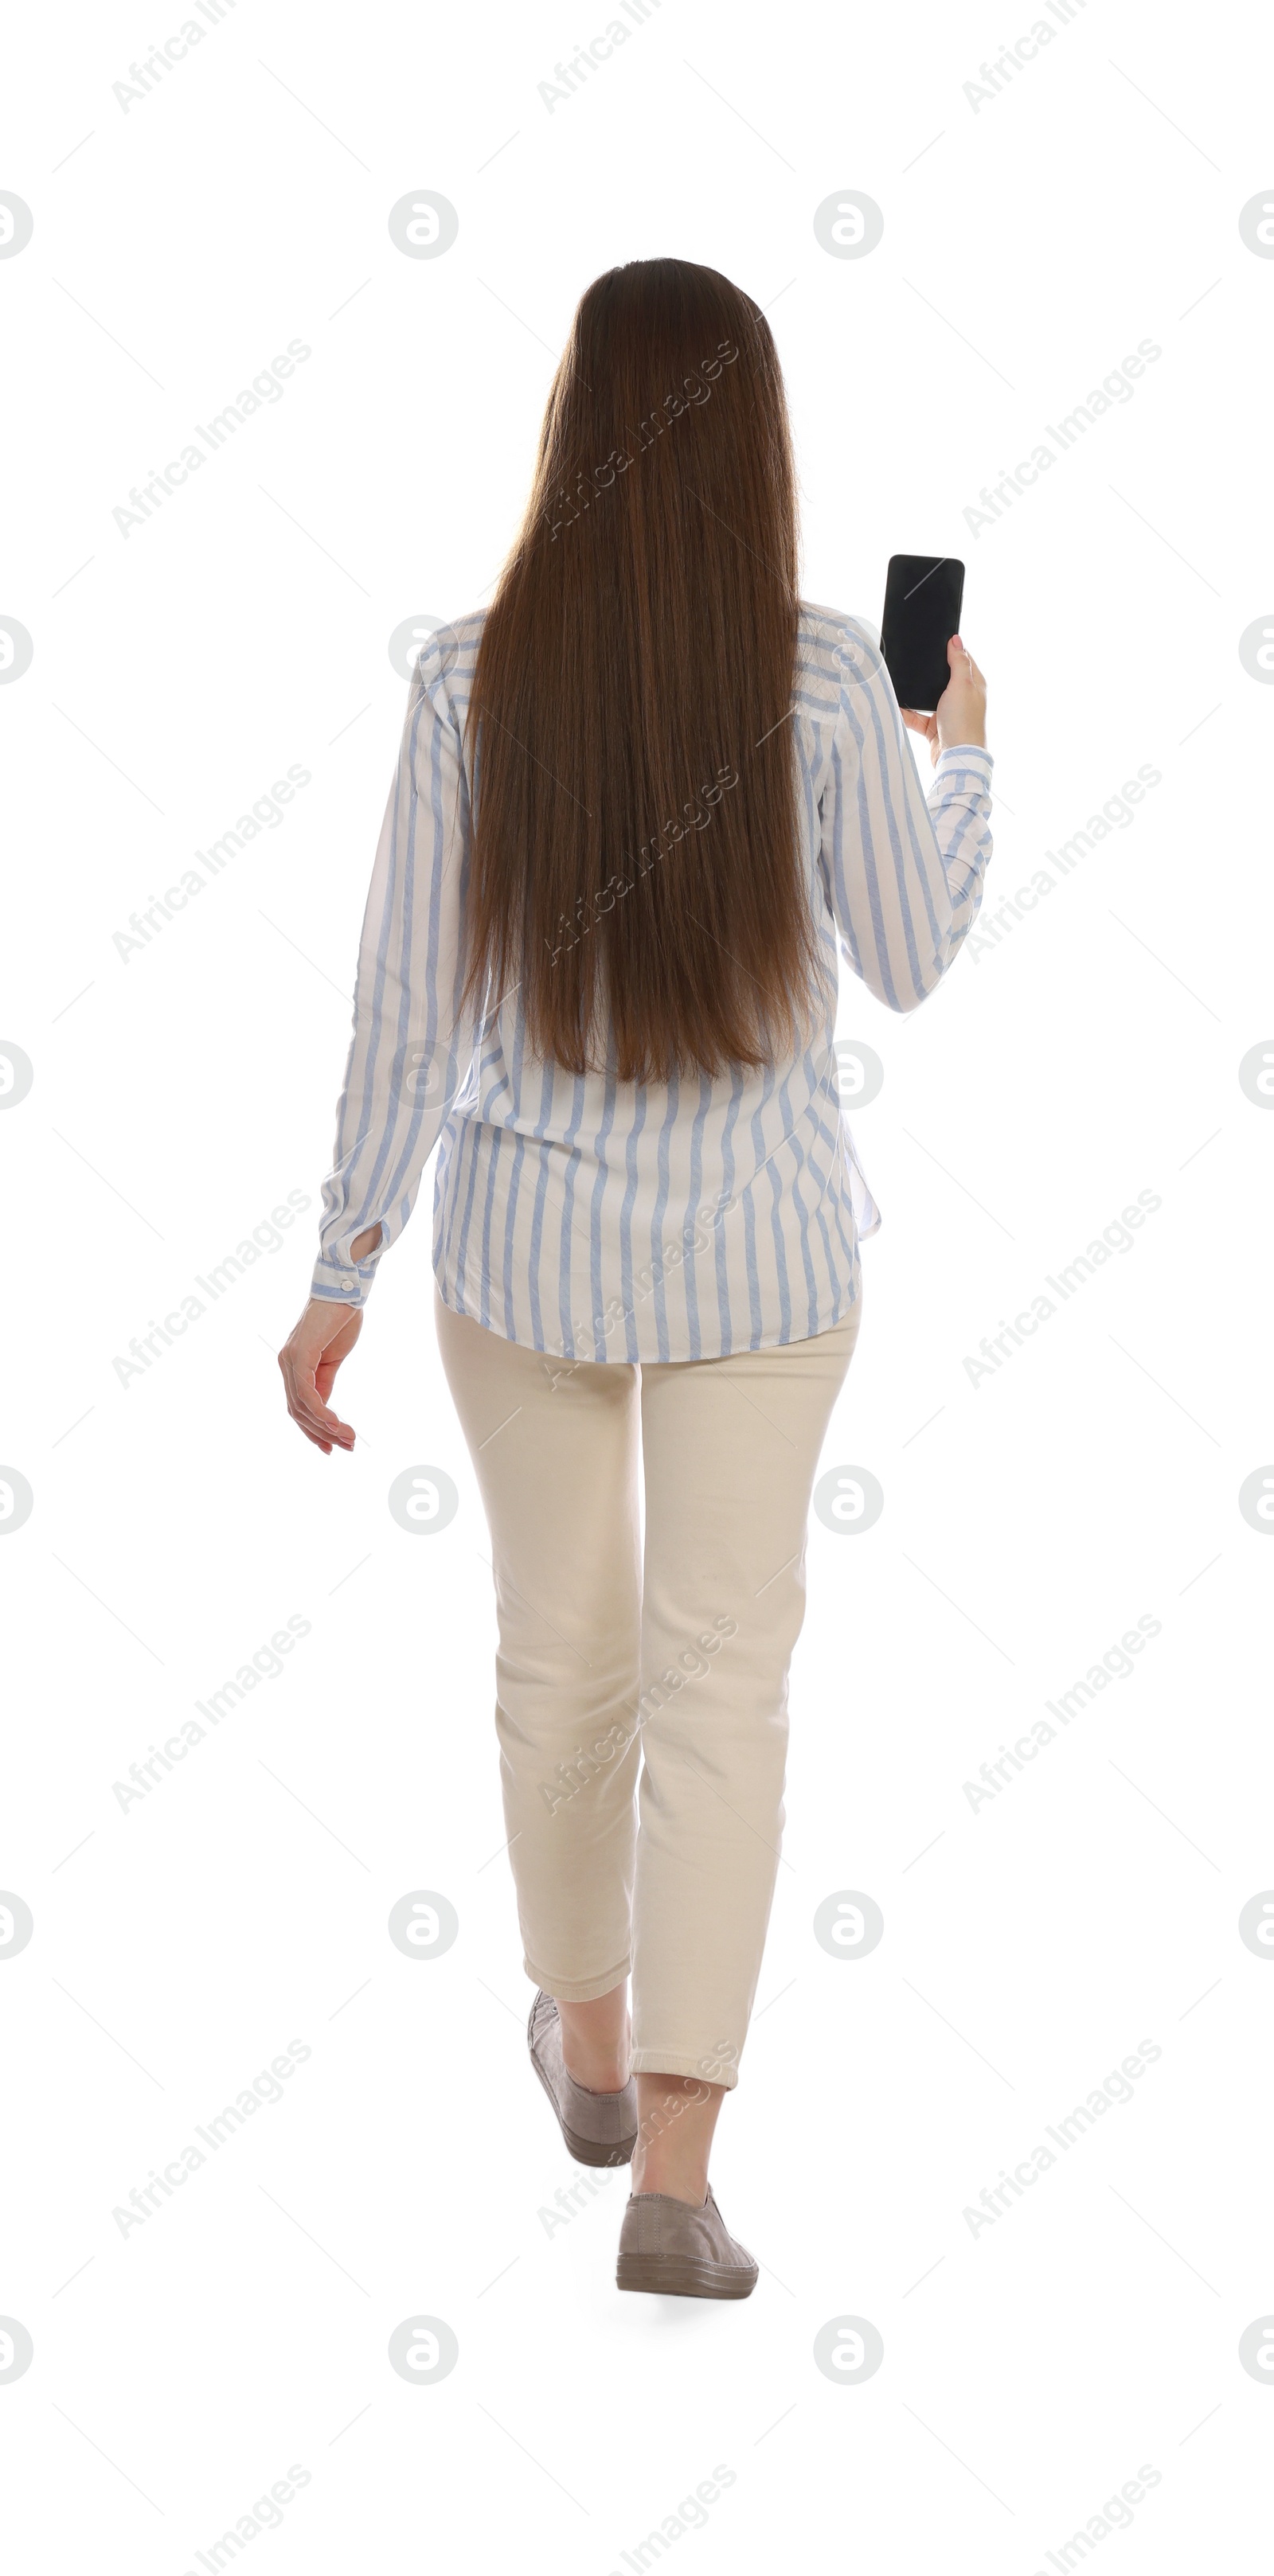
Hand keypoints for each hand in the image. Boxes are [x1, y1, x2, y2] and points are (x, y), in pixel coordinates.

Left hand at [278, 1298, 361, 1453]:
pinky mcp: (299, 1355)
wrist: (345, 1290)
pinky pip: (306, 1393)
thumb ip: (325, 1382)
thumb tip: (324, 1409)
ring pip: (301, 1407)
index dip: (314, 1431)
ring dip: (326, 1427)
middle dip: (322, 1434)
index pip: (298, 1407)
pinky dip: (320, 1411)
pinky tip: (335, 1423)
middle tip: (347, 1447)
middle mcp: (286, 1364)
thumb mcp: (333, 1358)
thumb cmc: (341, 1320)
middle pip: (298, 1412)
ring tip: (348, 1438)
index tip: (333, 1448)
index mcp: (294, 1366)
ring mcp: (290, 1360)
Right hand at [901, 635, 987, 768]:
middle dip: (929, 671)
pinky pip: (917, 716)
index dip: (951, 649)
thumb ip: (959, 662)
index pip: (963, 660)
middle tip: (915, 659)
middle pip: (943, 678)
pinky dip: (906, 713)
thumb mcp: (962, 685)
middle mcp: (961, 698)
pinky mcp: (934, 728)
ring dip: (915, 693)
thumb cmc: (963, 722)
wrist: (956, 758)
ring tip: (901, 682)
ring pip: (927, 697)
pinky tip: (896, 706)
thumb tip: (956, 640)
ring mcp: (947, 713)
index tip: (936, 640)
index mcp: (973, 685)